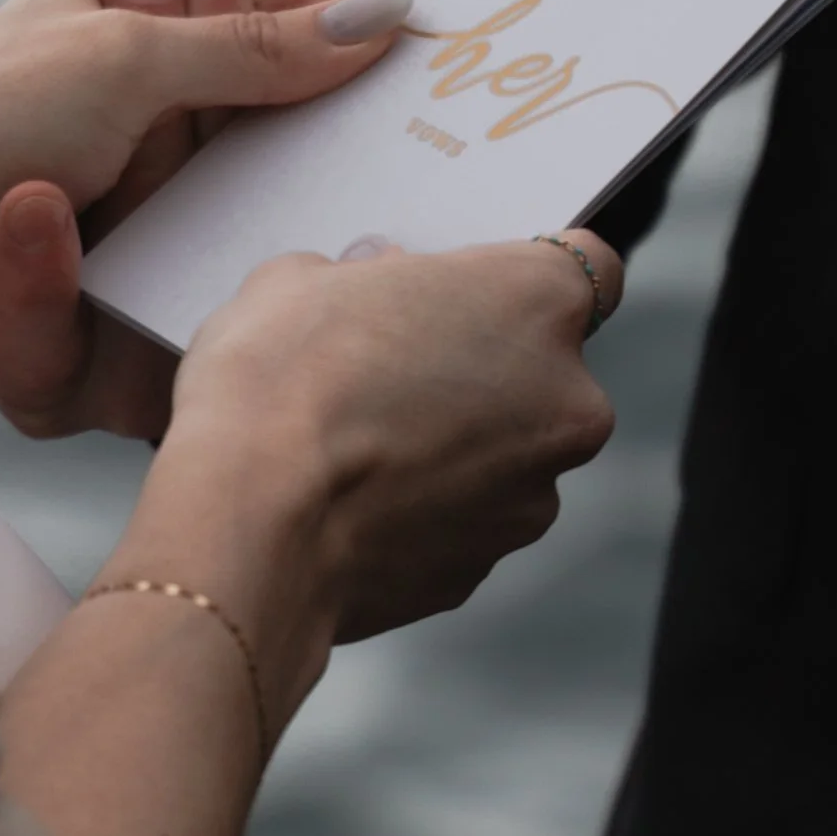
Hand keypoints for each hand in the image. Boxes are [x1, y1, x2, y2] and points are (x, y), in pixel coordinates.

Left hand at [0, 0, 401, 419]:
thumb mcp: (129, 56)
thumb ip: (262, 45)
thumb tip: (386, 15)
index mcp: (112, 23)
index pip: (244, 5)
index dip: (307, 9)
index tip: (378, 29)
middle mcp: (110, 113)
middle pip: (238, 109)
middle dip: (236, 105)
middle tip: (204, 104)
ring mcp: (97, 209)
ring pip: (199, 216)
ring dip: (150, 198)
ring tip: (77, 178)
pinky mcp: (80, 306)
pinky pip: (122, 313)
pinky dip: (61, 276)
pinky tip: (27, 222)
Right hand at [147, 227, 622, 695]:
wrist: (248, 522)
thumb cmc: (280, 381)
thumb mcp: (300, 280)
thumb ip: (359, 276)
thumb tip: (368, 286)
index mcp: (539, 301)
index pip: (587, 265)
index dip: (527, 277)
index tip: (479, 289)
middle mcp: (567, 401)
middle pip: (544, 371)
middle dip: (479, 369)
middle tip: (390, 366)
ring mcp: (532, 496)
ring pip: (503, 456)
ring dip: (450, 448)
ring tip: (353, 445)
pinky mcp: (482, 570)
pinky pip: (458, 524)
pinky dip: (417, 513)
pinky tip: (346, 502)